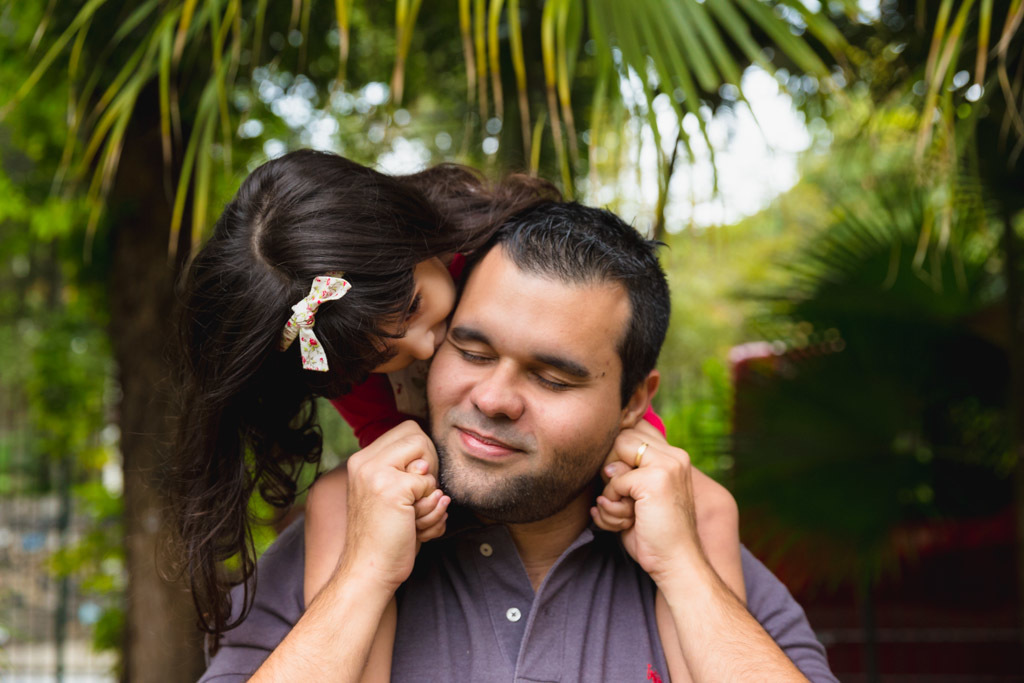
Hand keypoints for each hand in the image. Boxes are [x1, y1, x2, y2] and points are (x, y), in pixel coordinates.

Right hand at [341, 421, 442, 591]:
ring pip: (427, 459)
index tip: (416, 484)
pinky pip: (430, 485)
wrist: (369, 571)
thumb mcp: (391, 497)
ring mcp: (375, 474)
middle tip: (419, 496)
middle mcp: (364, 462)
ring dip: (430, 493)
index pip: (407, 431)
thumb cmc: (385, 538)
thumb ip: (406, 472)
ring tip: (414, 518)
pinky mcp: (392, 489)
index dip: (423, 454)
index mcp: (362, 460)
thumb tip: (427, 462)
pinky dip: (431, 510)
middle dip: (431, 465)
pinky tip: (416, 528)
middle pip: (418, 435)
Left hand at [591, 420, 665, 532]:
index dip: (615, 452)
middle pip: (619, 438)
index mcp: (674, 457)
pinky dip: (612, 505)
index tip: (616, 480)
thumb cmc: (655, 534)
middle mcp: (674, 456)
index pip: (634, 429)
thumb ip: (626, 473)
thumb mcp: (639, 498)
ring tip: (623, 513)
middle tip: (618, 498)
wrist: (677, 563)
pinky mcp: (655, 479)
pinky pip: (614, 481)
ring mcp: (667, 465)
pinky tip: (627, 522)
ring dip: (609, 490)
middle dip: (608, 470)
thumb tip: (605, 464)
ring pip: (614, 455)